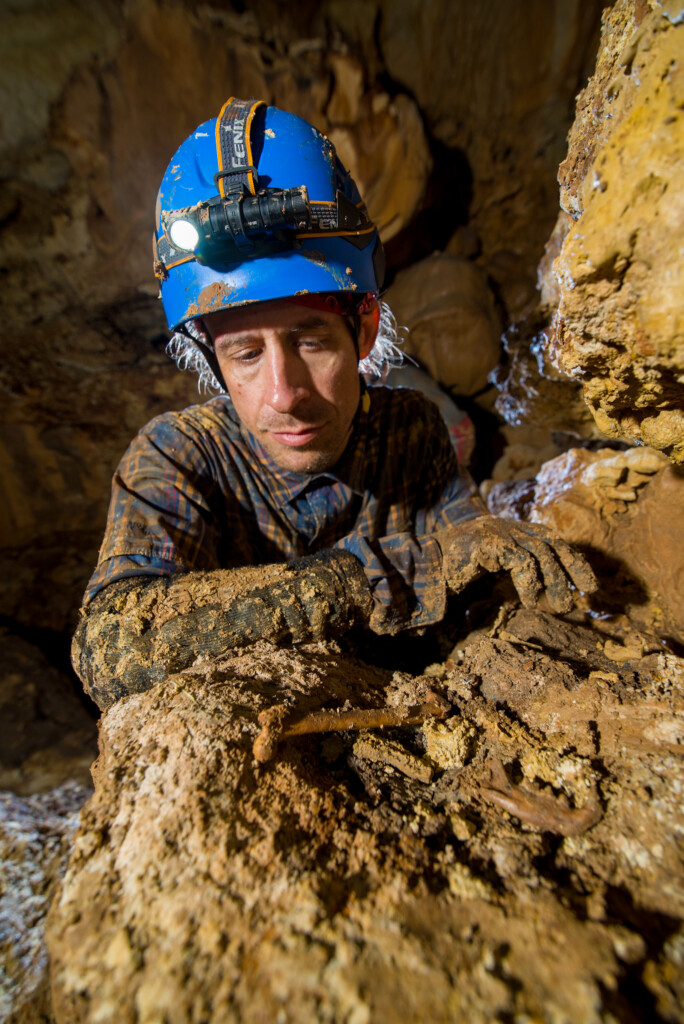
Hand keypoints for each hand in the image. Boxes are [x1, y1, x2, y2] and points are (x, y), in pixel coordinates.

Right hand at [437, 515, 596, 613]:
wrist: (422, 563)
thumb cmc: (453, 569)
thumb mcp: (492, 566)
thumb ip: (515, 569)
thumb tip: (546, 591)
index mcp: (511, 529)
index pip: (551, 539)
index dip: (573, 559)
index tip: (588, 583)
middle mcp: (508, 526)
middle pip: (552, 542)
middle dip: (573, 568)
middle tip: (585, 593)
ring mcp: (498, 531)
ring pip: (540, 554)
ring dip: (554, 582)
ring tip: (559, 606)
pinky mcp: (488, 542)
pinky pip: (521, 562)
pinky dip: (530, 584)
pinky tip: (531, 601)